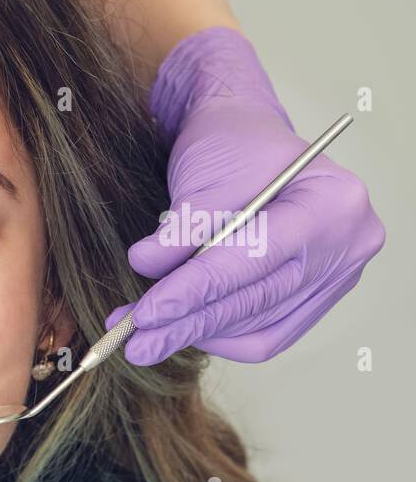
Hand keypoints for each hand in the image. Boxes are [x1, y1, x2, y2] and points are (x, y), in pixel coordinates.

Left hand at [105, 28, 384, 364]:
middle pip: (257, 301)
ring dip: (196, 335)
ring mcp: (337, 275)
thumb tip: (146, 267)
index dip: (194, 290)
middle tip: (133, 343)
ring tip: (143, 339)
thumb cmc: (231, 146)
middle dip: (187, 324)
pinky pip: (266, 337)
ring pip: (258, 328)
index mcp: (331, 202)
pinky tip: (182, 331)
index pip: (253, 259)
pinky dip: (221, 337)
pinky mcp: (316, 299)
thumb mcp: (202, 179)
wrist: (248, 138)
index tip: (146, 313)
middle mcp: (348, 244)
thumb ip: (180, 229)